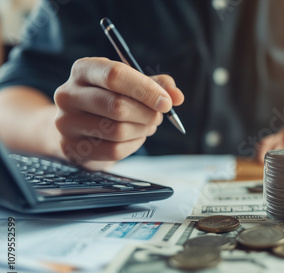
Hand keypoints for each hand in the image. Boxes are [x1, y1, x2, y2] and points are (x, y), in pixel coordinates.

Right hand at [53, 57, 183, 167]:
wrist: (79, 127)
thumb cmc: (110, 100)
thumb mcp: (131, 86)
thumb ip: (157, 86)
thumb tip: (177, 96)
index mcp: (83, 70)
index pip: (115, 75)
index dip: (145, 90)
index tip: (166, 103)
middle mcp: (68, 94)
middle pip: (117, 106)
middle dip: (147, 114)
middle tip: (158, 117)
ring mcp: (66, 122)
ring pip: (117, 131)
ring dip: (142, 130)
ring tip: (146, 126)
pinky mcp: (71, 147)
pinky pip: (113, 151)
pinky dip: (133, 145)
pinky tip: (134, 138)